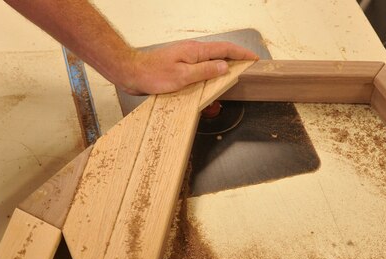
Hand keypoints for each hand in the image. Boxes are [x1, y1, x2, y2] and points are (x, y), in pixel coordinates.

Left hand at [119, 40, 257, 95]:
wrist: (132, 73)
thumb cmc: (153, 74)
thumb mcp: (182, 76)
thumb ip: (205, 71)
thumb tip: (225, 66)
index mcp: (196, 51)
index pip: (225, 49)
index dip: (241, 53)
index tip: (254, 58)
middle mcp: (192, 52)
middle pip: (220, 54)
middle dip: (236, 60)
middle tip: (248, 68)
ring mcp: (186, 59)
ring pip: (210, 62)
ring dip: (222, 69)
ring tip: (233, 77)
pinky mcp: (180, 67)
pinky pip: (200, 69)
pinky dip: (209, 74)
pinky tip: (210, 82)